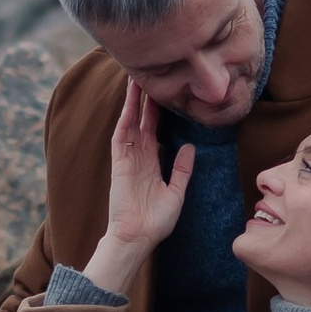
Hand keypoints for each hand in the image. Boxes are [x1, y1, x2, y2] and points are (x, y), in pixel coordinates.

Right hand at [83, 84, 194, 295]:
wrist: (138, 237)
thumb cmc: (156, 222)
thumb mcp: (177, 192)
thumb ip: (182, 170)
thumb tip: (191, 148)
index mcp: (152, 163)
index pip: (155, 130)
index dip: (159, 111)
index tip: (165, 91)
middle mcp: (139, 157)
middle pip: (142, 120)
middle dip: (145, 98)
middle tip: (150, 74)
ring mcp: (127, 158)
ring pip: (130, 122)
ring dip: (133, 101)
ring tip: (137, 77)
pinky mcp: (119, 162)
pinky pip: (121, 135)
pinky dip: (125, 117)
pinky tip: (129, 100)